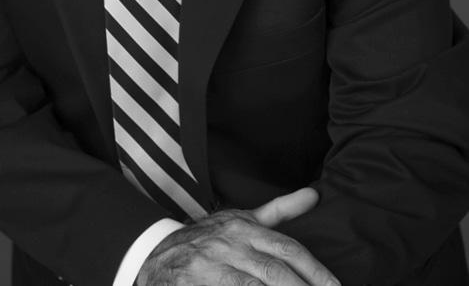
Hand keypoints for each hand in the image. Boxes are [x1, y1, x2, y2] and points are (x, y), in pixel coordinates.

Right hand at [136, 187, 339, 285]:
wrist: (157, 254)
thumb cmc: (209, 238)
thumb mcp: (243, 219)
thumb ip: (280, 211)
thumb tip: (314, 196)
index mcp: (244, 227)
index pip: (287, 248)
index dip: (314, 270)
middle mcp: (230, 244)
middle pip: (275, 272)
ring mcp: (212, 267)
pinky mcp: (196, 284)